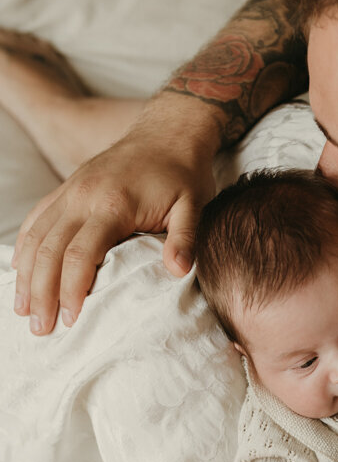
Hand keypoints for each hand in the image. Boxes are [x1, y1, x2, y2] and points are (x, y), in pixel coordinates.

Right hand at [12, 100, 218, 334]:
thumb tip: (178, 270)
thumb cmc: (183, 174)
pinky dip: (24, 247)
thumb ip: (185, 238)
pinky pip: (36, 219)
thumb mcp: (193, 205)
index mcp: (112, 204)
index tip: (72, 320)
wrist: (168, 132)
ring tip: (23, 311)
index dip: (72, 290)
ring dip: (26, 275)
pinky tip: (19, 272)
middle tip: (41, 329)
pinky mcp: (67, 188)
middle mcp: (83, 196)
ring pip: (36, 236)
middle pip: (50, 250)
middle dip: (42, 293)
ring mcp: (70, 191)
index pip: (81, 254)